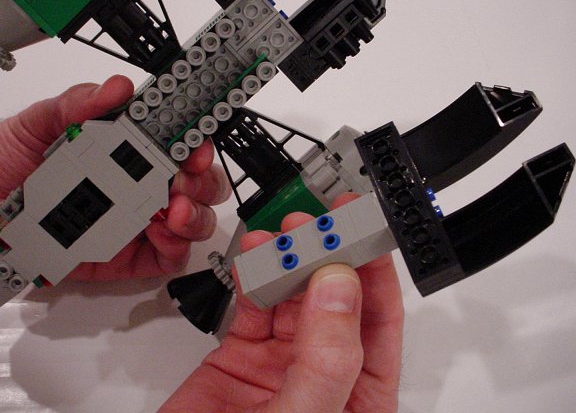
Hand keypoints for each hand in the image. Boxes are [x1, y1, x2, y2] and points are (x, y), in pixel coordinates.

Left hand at [0, 76, 229, 279]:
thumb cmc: (9, 157)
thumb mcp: (44, 120)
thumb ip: (80, 104)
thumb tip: (115, 89)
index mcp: (129, 149)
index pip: (179, 145)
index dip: (197, 142)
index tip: (195, 142)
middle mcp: (140, 184)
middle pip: (198, 186)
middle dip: (203, 183)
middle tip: (186, 179)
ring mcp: (136, 222)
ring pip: (191, 222)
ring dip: (195, 215)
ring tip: (175, 210)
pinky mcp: (125, 257)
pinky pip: (166, 257)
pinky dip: (175, 247)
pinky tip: (161, 233)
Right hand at [161, 193, 403, 411]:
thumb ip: (327, 359)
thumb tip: (339, 288)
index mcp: (359, 398)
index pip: (377, 322)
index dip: (373, 270)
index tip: (363, 229)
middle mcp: (323, 377)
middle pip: (334, 300)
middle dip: (328, 254)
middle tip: (317, 222)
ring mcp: (280, 365)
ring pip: (293, 296)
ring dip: (290, 259)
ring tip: (284, 232)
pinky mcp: (239, 357)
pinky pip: (253, 305)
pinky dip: (254, 276)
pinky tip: (256, 256)